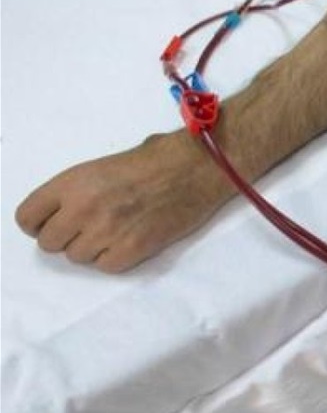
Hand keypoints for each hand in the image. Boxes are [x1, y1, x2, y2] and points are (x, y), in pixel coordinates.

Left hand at [14, 132, 233, 272]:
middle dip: (67, 236)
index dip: (40, 222)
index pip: (28, 217)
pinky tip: (132, 239)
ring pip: (78, 256)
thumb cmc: (160, 157)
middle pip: (50, 242)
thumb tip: (70, 211)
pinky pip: (106, 265)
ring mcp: (108, 231)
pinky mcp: (133, 249)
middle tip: (91, 227)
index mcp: (73, 181)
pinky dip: (116, 257)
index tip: (56, 221)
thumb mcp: (107, 163)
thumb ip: (81, 189)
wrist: (202, 166)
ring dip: (93, 247)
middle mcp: (84, 208)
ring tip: (118, 229)